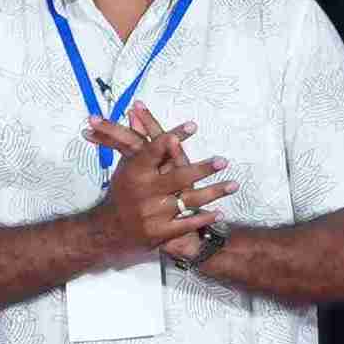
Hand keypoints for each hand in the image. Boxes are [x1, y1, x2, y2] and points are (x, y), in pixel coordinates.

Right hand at [86, 104, 233, 263]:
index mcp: (135, 172)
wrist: (110, 229)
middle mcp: (144, 191)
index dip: (173, 137)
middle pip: (178, 177)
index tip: (192, 126)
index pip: (154, 151)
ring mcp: (152, 213)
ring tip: (233, 185)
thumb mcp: (128, 165)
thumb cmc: (125, 191)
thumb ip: (137, 141)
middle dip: (201, 169)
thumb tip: (135, 112)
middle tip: (222, 161)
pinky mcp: (159, 232)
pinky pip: (186, 224)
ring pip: (189, 201)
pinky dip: (203, 218)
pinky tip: (219, 212)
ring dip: (213, 193)